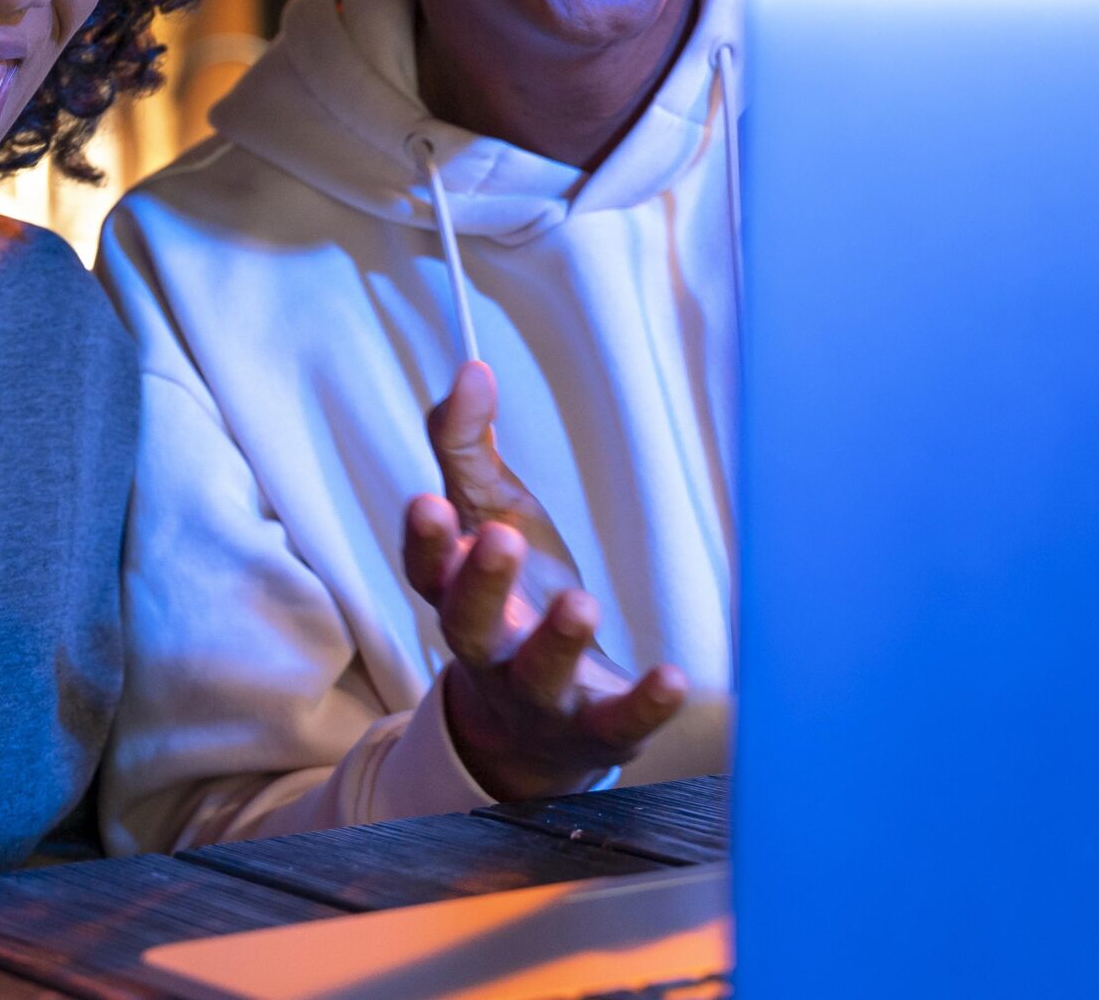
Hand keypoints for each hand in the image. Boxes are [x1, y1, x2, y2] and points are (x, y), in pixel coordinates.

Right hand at [403, 362, 685, 801]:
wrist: (535, 723)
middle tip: (498, 539)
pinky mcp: (590, 729)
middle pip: (466, 624)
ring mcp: (536, 695)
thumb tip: (473, 369)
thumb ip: (470, 449)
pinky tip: (672, 677)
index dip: (426, 540)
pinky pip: (616, 724)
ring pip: (535, 675)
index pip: (427, 570)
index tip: (428, 500)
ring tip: (580, 601)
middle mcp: (486, 648)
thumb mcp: (490, 517)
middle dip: (480, 584)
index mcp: (456, 594)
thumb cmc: (512, 597)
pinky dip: (643, 706)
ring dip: (556, 639)